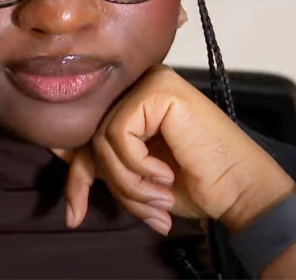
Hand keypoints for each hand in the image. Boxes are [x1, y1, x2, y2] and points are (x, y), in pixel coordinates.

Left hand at [52, 65, 295, 235]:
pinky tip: (166, 175)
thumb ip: (103, 161)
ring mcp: (151, 82)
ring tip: (160, 200)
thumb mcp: (136, 175)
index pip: (91, 134)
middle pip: (94, 138)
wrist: (238, 187)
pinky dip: (138, 165)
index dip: (79, 175)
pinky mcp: (159, 89)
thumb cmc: (196, 182)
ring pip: (104, 139)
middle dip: (115, 186)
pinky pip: (120, 134)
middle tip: (149, 214)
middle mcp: (141, 85)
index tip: (75, 213)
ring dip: (130, 183)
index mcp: (137, 103)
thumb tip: (57, 148)